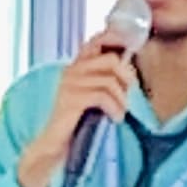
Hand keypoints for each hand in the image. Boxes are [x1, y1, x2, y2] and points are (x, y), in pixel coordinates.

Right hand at [15, 38, 138, 186]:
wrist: (55, 146)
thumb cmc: (77, 123)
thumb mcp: (92, 97)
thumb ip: (105, 81)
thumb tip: (130, 72)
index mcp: (76, 66)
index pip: (97, 40)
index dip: (116, 40)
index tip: (131, 53)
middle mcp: (71, 70)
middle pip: (110, 59)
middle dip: (127, 77)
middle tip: (129, 95)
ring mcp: (70, 84)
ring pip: (110, 79)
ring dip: (122, 98)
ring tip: (121, 112)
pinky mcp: (71, 99)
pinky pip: (103, 96)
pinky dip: (115, 108)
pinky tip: (115, 118)